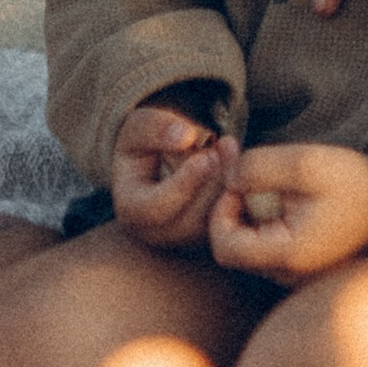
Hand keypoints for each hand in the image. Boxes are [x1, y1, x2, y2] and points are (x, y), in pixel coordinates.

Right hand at [110, 98, 237, 250]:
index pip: (156, 208)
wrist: (156, 162)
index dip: (183, 184)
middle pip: (190, 219)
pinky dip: (235, 191)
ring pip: (213, 222)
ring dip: (226, 184)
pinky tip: (236, 160)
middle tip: (223, 144)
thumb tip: (186, 138)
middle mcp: (156, 232)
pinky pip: (227, 219)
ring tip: (227, 147)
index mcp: (131, 209)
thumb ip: (156, 129)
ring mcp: (184, 238)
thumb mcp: (139, 128)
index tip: (204, 157)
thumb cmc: (145, 144)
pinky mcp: (207, 234)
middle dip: (211, 181)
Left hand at [208, 143, 367, 281]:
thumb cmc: (351, 181)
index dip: (220, 213)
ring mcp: (293, 272)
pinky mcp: (297, 263)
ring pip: (246, 245)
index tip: (237, 184)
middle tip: (240, 168)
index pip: (225, 248)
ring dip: (244, 210)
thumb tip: (226, 178)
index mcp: (288, 255)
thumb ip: (258, 168)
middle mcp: (288, 274)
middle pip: (232, 247)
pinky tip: (272, 192)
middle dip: (230, 206)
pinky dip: (259, 217)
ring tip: (258, 175)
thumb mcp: (303, 163)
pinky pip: (264, 244)